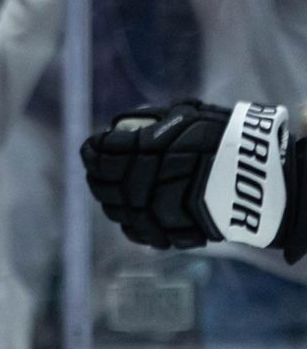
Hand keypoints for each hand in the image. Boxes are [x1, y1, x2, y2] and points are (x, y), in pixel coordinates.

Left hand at [82, 100, 290, 251]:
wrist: (257, 180)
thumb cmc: (223, 139)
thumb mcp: (185, 114)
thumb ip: (149, 119)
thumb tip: (119, 125)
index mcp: (143, 151)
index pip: (101, 153)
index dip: (92, 150)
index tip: (91, 146)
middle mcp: (142, 183)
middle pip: (102, 182)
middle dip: (96, 173)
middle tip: (95, 167)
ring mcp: (153, 212)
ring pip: (115, 209)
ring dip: (108, 197)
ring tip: (110, 189)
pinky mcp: (168, 234)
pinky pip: (136, 231)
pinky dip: (129, 221)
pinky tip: (130, 212)